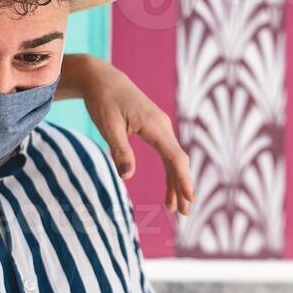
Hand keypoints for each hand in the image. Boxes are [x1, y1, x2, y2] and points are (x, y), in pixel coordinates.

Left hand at [68, 54, 194, 213]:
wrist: (103, 80)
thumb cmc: (104, 101)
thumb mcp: (108, 126)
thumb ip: (120, 151)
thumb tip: (127, 176)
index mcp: (155, 126)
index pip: (174, 157)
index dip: (183, 179)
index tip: (189, 198)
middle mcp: (163, 127)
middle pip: (179, 161)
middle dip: (183, 187)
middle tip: (185, 213)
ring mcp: (161, 128)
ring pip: (174, 160)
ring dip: (177, 183)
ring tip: (175, 208)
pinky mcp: (155, 130)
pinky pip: (168, 155)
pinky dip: (170, 173)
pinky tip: (168, 190)